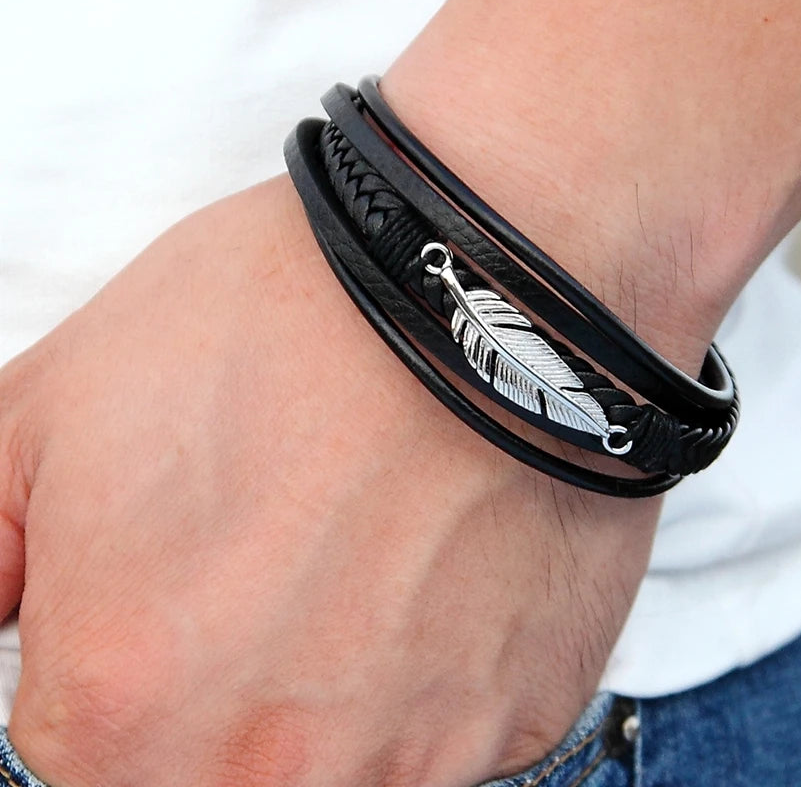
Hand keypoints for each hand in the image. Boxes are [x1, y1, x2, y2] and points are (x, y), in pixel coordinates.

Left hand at [0, 175, 661, 786]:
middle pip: (206, 769)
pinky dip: (431, 663)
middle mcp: (268, 764)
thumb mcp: (58, 400)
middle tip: (272, 553)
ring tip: (365, 550)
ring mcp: (408, 754)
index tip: (173, 580)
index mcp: (125, 699)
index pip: (77, 745)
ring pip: (331, 764)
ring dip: (331, 678)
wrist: (488, 290)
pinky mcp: (514, 721)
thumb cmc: (299, 318)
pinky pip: (444, 736)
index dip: (120, 645)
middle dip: (219, 676)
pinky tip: (439, 559)